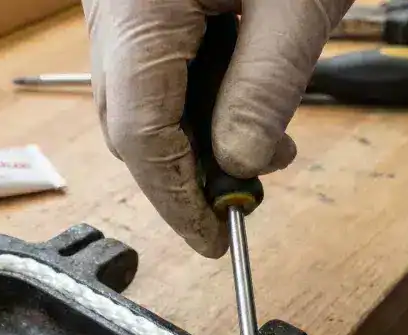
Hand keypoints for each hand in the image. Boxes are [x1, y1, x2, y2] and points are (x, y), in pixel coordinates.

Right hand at [80, 0, 353, 258]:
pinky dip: (193, 101)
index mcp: (135, 10)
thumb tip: (241, 165)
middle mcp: (111, 12)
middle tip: (247, 194)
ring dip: (196, 137)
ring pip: (139, 102)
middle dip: (189, 172)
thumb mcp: (295, 2)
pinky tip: (242, 102)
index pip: (140, 134)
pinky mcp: (135, 3)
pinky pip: (151, 71)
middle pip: (131, 124)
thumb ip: (265, 86)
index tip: (213, 238)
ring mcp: (117, 6)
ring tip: (263, 144)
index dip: (176, 198)